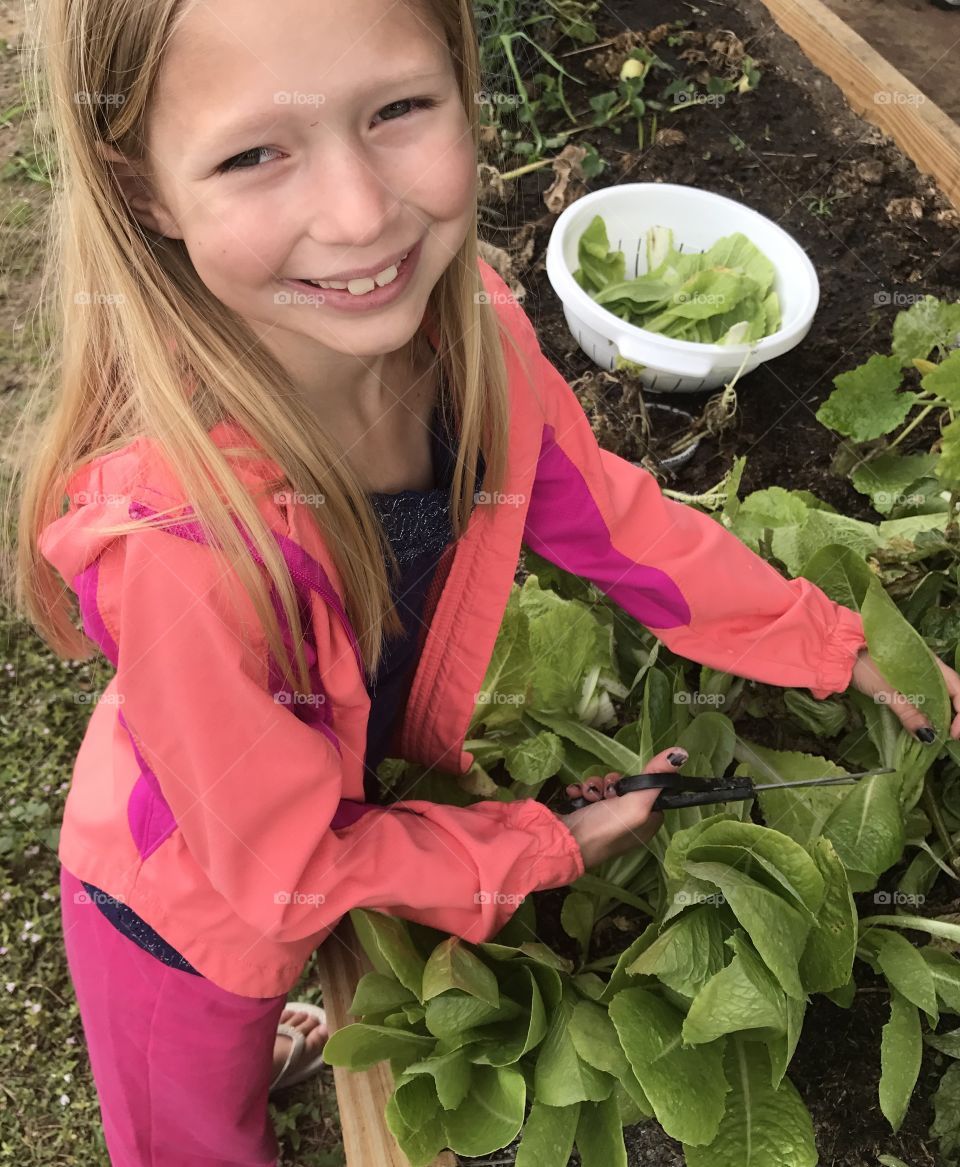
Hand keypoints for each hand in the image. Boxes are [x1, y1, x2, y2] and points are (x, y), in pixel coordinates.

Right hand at [554, 745, 686, 868]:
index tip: (629, 784)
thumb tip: (682, 752)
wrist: (563, 843)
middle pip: (626, 787)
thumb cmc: (604, 829)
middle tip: (608, 792)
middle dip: (612, 783)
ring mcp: (605, 818)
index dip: (640, 783)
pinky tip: (576, 796)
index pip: (651, 792)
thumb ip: (656, 777)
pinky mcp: (586, 813)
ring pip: (605, 786)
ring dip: (594, 785)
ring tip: (588, 796)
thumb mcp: (635, 803)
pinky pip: (588, 791)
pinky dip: (581, 791)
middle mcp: (629, 821)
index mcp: (647, 823)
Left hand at [850, 647, 959, 740]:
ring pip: (940, 695)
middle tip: (949, 737)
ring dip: (942, 715)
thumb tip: (928, 736)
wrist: (840, 651)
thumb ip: (908, 712)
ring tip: (938, 734)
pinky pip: (926, 695)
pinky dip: (928, 710)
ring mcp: (918, 673)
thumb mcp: (887, 691)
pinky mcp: (906, 679)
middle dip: (955, 716)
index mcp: (931, 664)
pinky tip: (924, 723)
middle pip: (953, 693)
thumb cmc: (864, 665)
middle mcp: (930, 667)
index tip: (953, 734)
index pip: (959, 689)